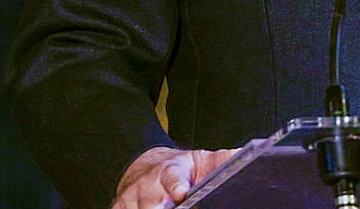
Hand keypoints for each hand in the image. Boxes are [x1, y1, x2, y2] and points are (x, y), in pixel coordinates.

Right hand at [112, 146, 237, 208]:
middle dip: (162, 208)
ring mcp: (131, 199)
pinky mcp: (119, 207)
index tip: (181, 192)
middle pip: (152, 203)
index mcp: (169, 171)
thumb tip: (241, 155)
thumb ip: (220, 161)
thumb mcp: (201, 160)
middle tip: (174, 208)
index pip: (172, 178)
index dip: (176, 186)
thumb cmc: (178, 168)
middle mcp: (147, 186)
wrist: (145, 165)